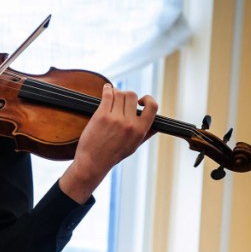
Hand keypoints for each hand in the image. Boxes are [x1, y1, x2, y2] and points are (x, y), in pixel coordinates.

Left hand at [60, 84, 157, 202]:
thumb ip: (145, 135)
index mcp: (140, 130)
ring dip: (116, 92)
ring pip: (119, 93)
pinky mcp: (101, 116)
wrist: (93, 162)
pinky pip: (107, 95)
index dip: (147, 99)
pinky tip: (106, 88)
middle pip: (132, 95)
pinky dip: (107, 89)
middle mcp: (129, 123)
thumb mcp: (134, 146)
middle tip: (121, 99)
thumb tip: (157, 127)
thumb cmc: (113, 155)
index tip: (140, 100)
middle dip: (126, 95)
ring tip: (112, 94)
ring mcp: (115, 119)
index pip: (152, 106)